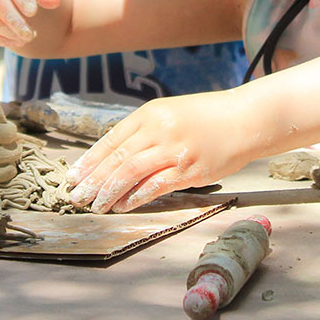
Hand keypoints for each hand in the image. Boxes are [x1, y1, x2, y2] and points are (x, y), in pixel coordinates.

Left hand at [66, 89, 255, 213]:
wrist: (246, 119)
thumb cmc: (207, 117)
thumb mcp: (170, 114)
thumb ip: (144, 131)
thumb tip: (115, 157)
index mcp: (150, 113)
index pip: (111, 139)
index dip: (89, 160)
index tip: (73, 176)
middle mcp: (159, 129)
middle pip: (116, 159)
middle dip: (93, 180)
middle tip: (76, 197)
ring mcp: (175, 150)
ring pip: (131, 173)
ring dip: (109, 192)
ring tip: (96, 206)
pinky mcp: (191, 170)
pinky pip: (155, 186)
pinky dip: (135, 198)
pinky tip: (122, 206)